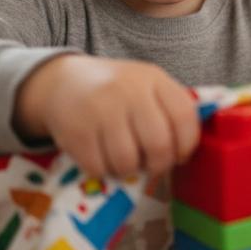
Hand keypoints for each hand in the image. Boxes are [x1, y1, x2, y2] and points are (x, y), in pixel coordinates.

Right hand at [14, 54, 200, 178]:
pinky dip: (104, 170)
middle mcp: (128, 91)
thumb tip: (188, 151)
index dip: (187, 144)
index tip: (180, 155)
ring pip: (128, 161)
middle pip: (159, 144)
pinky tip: (102, 157)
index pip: (184, 116)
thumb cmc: (114, 91)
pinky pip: (99, 168)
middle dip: (159, 164)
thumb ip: (168, 110)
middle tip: (151, 165)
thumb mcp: (145, 86)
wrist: (62, 82)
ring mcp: (101, 110)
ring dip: (129, 170)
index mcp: (153, 79)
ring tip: (124, 159)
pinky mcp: (76, 131)